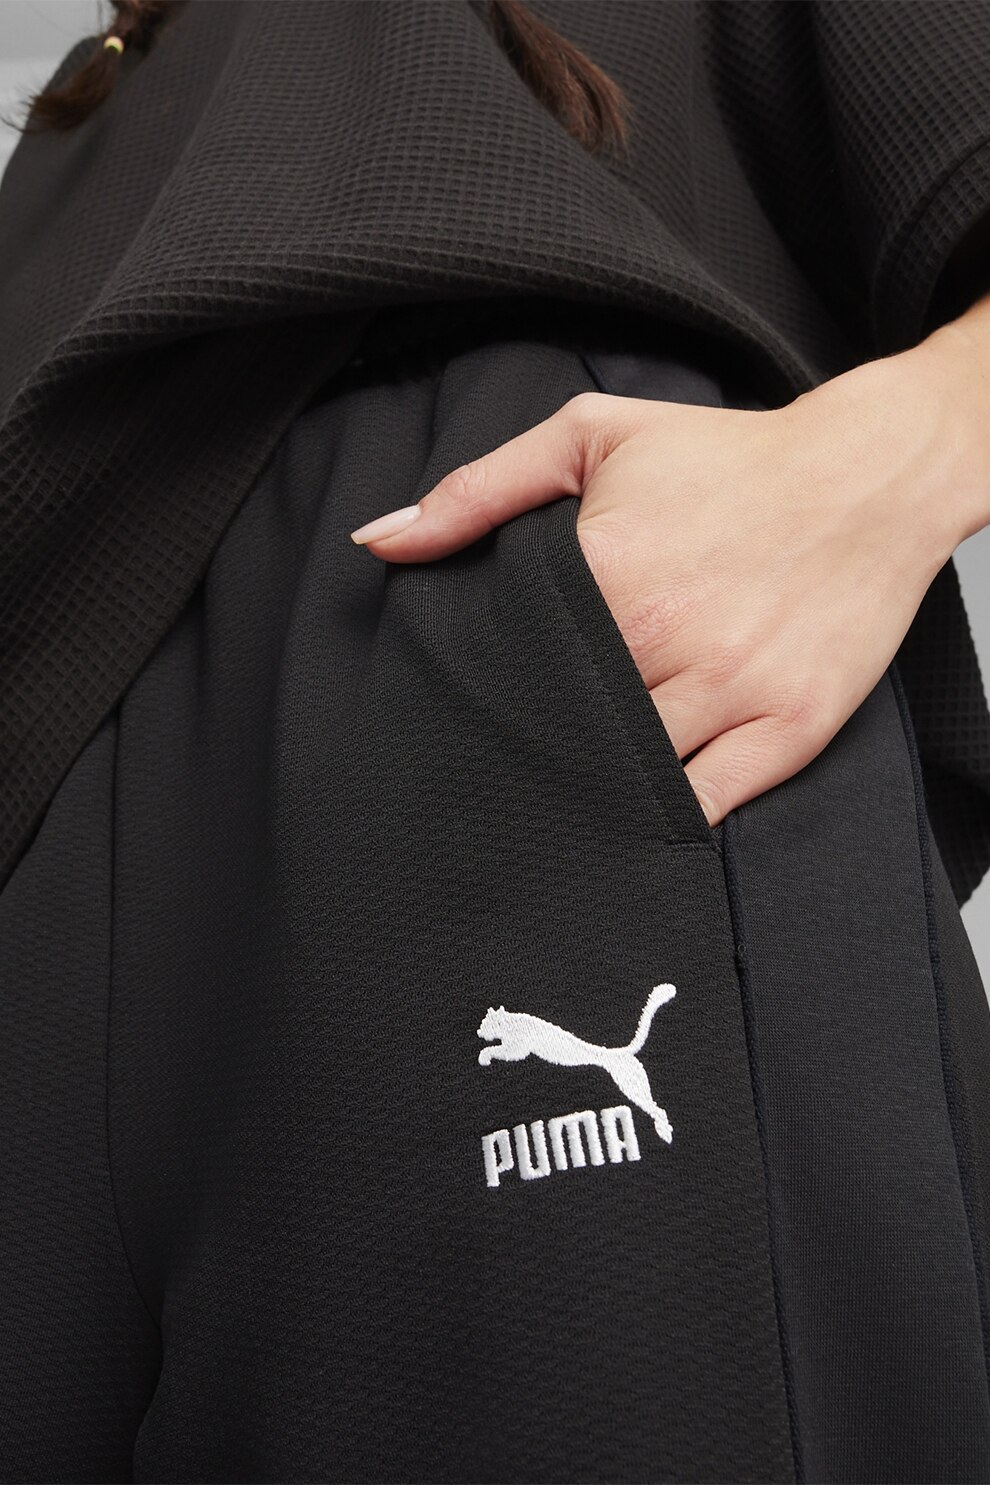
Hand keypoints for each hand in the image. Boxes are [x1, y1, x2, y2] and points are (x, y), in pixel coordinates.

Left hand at [350, 336, 989, 825]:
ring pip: (626, 779)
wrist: (869, 476)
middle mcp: (668, 640)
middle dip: (527, 751)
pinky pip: (704, 807)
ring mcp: (732, 692)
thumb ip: (480, 490)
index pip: (510, 667)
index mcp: (608, 572)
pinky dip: (660, 822)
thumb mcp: (594, 439)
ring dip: (586, 791)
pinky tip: (626, 819)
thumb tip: (382, 540)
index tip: (462, 717)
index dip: (482, 698)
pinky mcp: (788, 729)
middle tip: (496, 768)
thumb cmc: (729, 460)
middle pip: (562, 730)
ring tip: (553, 800)